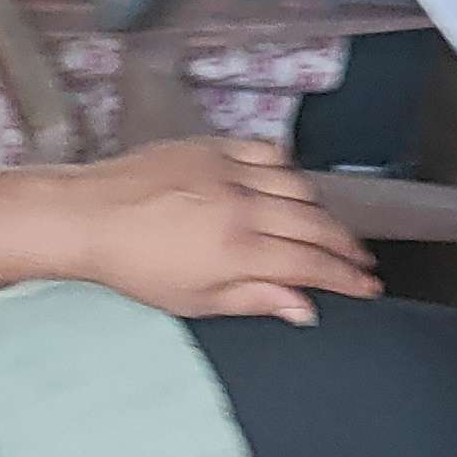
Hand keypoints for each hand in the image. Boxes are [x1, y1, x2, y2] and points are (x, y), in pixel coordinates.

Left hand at [68, 137, 381, 325]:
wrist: (89, 216)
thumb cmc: (136, 266)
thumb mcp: (197, 301)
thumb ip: (257, 300)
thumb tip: (305, 309)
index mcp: (239, 250)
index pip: (312, 264)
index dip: (347, 278)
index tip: (368, 288)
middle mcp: (242, 206)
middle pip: (316, 224)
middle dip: (346, 247)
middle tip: (362, 263)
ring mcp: (230, 171)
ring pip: (300, 186)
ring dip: (322, 211)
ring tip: (328, 230)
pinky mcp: (214, 147)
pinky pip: (269, 153)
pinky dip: (288, 170)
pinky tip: (290, 186)